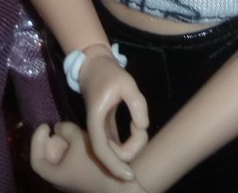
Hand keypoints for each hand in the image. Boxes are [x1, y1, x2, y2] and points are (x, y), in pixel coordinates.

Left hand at [31, 122, 147, 192]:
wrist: (118, 182)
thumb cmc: (94, 163)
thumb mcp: (78, 140)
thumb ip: (65, 129)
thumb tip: (58, 127)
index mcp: (54, 175)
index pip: (36, 160)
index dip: (36, 141)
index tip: (45, 125)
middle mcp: (60, 179)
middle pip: (48, 158)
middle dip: (52, 140)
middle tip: (60, 127)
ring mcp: (71, 178)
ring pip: (60, 158)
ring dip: (63, 143)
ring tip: (71, 130)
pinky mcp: (81, 175)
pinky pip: (70, 160)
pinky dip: (71, 148)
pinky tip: (81, 139)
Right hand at [78, 47, 148, 177]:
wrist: (94, 64)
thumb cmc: (109, 72)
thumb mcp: (127, 82)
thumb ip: (137, 104)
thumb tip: (143, 127)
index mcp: (95, 121)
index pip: (102, 151)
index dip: (115, 165)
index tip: (131, 173)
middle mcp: (95, 129)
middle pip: (110, 154)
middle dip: (130, 151)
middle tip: (142, 130)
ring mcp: (99, 129)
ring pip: (114, 150)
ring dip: (130, 147)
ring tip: (140, 126)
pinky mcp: (105, 126)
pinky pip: (115, 143)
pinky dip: (127, 143)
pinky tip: (137, 131)